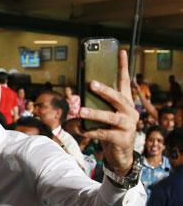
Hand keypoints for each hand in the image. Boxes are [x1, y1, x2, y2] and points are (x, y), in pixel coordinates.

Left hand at [80, 50, 138, 175]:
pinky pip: (103, 133)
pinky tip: (80, 130)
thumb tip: (75, 93)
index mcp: (125, 102)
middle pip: (118, 98)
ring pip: (110, 117)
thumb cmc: (110, 130)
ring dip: (95, 113)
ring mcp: (128, 125)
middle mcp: (130, 111)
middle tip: (91, 84)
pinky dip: (90, 131)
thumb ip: (96, 103)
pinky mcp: (122, 138)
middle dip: (105, 91)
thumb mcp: (105, 114)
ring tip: (80, 111)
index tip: (121, 51)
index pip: (125, 81)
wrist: (120, 154)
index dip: (123, 66)